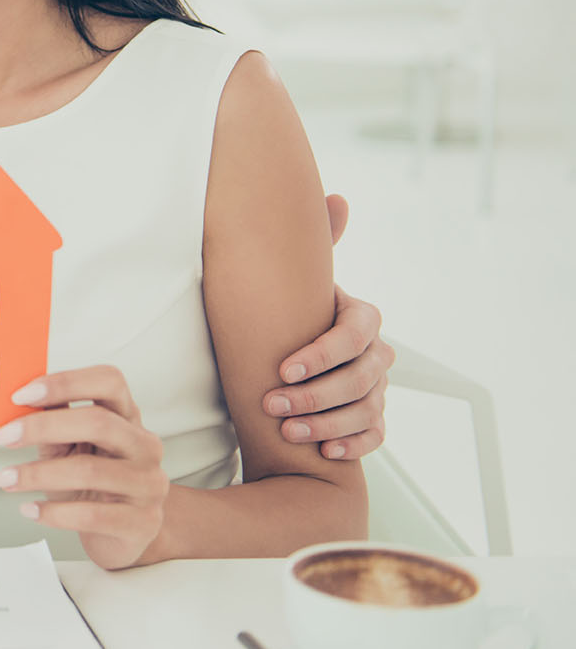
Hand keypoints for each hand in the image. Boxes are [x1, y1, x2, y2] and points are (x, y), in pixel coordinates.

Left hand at [0, 366, 167, 570]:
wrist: (119, 533)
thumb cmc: (90, 484)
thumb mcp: (69, 446)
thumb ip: (51, 421)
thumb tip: (15, 403)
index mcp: (127, 416)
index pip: (109, 381)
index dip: (66, 382)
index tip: (21, 395)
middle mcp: (145, 445)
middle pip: (99, 422)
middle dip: (43, 427)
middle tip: (3, 436)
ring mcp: (148, 484)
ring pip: (90, 471)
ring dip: (37, 474)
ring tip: (5, 479)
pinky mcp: (142, 522)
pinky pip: (92, 515)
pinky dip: (53, 512)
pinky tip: (30, 509)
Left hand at [263, 193, 394, 459]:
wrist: (283, 368)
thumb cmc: (287, 319)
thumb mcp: (296, 283)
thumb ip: (315, 243)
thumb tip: (336, 197)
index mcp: (360, 318)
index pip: (354, 335)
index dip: (321, 354)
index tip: (281, 368)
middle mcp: (375, 354)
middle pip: (361, 378)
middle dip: (315, 394)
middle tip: (272, 404)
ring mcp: (377, 389)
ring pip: (367, 409)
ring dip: (327, 423)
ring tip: (287, 430)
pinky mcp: (372, 421)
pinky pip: (375, 437)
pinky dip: (352, 445)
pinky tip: (323, 452)